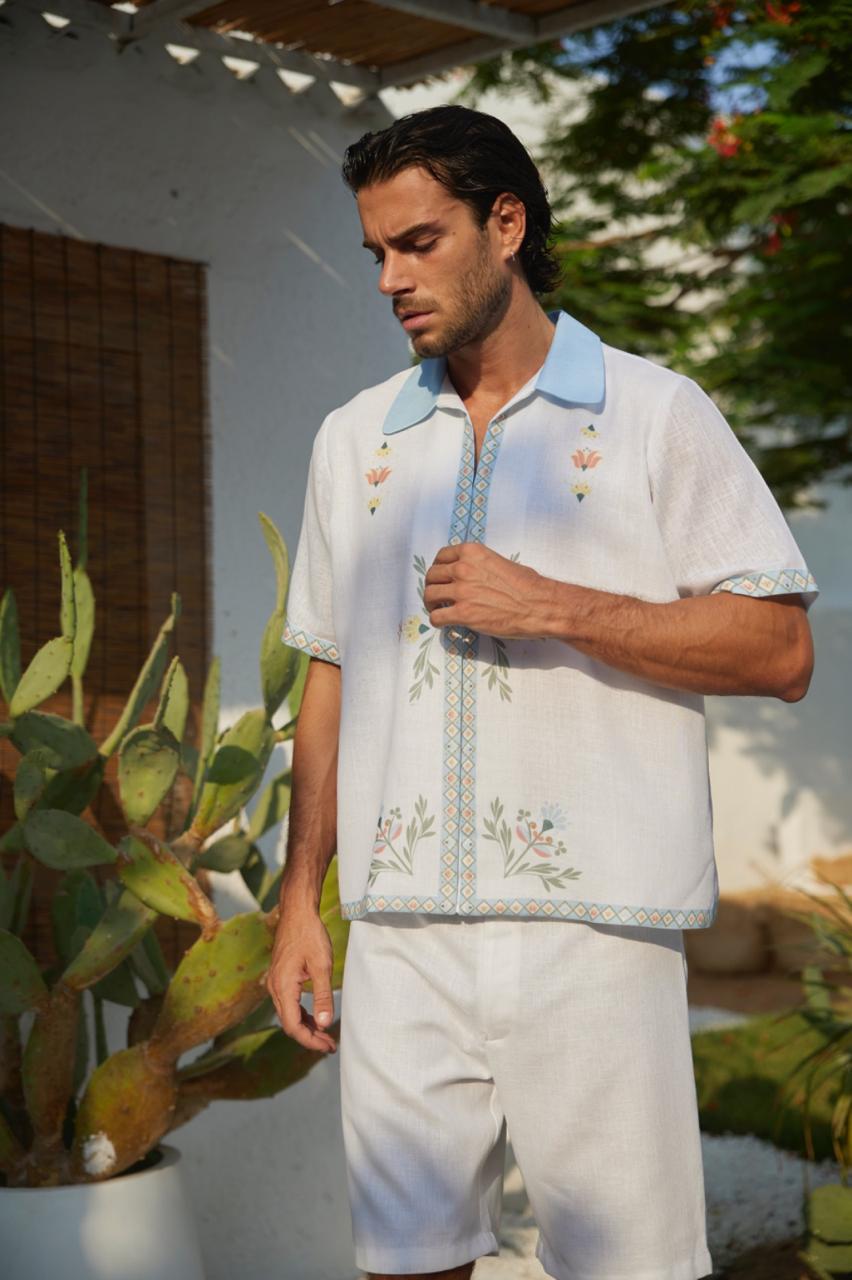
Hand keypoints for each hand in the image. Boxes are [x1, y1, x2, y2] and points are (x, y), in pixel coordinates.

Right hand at [265, 910, 337, 1053]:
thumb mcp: (322, 966)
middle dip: (310, 1037)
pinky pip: (288, 1003)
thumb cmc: (310, 935)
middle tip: (330, 1045)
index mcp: (283, 987)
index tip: (328, 1046)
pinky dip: (302, 1014)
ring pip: (288, 1014)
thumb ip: (323, 996)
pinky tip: (316, 1017)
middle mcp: (274, 987)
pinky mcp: (280, 978)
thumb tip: (325, 1024)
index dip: (310, 1040)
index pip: (293, 1026)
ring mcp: (275, 982)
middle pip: (289, 1023)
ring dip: (306, 1026)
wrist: (297, 912)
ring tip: (326, 1035)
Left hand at [422, 543, 555, 638]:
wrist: (539, 605)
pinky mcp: (463, 613)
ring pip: (429, 595)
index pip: (441, 556)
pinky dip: (437, 621)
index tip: (441, 577)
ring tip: (438, 609)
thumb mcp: (500, 562)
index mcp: (472, 552)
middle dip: (432, 586)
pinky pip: (436, 617)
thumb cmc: (527, 585)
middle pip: (432, 576)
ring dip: (431, 603)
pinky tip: (443, 623)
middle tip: (437, 595)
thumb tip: (471, 574)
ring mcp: (461, 591)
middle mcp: (463, 568)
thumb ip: (479, 565)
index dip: (438, 568)